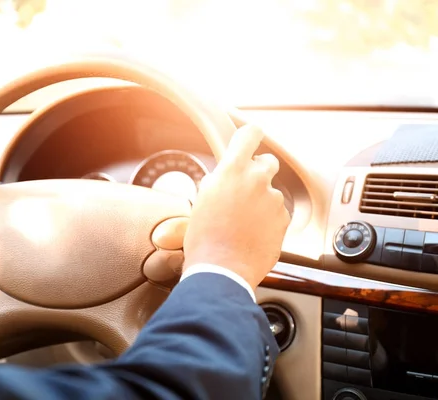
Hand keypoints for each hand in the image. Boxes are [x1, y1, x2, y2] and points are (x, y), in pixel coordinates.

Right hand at [183, 125, 289, 289]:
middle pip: (267, 162)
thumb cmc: (204, 238)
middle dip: (257, 172)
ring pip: (271, 191)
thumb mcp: (202, 200)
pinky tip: (252, 234)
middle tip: (243, 190)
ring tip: (243, 222)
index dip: (250, 136)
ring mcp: (274, 200)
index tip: (249, 139)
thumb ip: (218, 181)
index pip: (250, 134)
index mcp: (232, 170)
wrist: (221, 270)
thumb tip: (223, 176)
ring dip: (261, 201)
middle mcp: (257, 180)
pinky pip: (277, 212)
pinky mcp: (284, 220)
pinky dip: (268, 220)